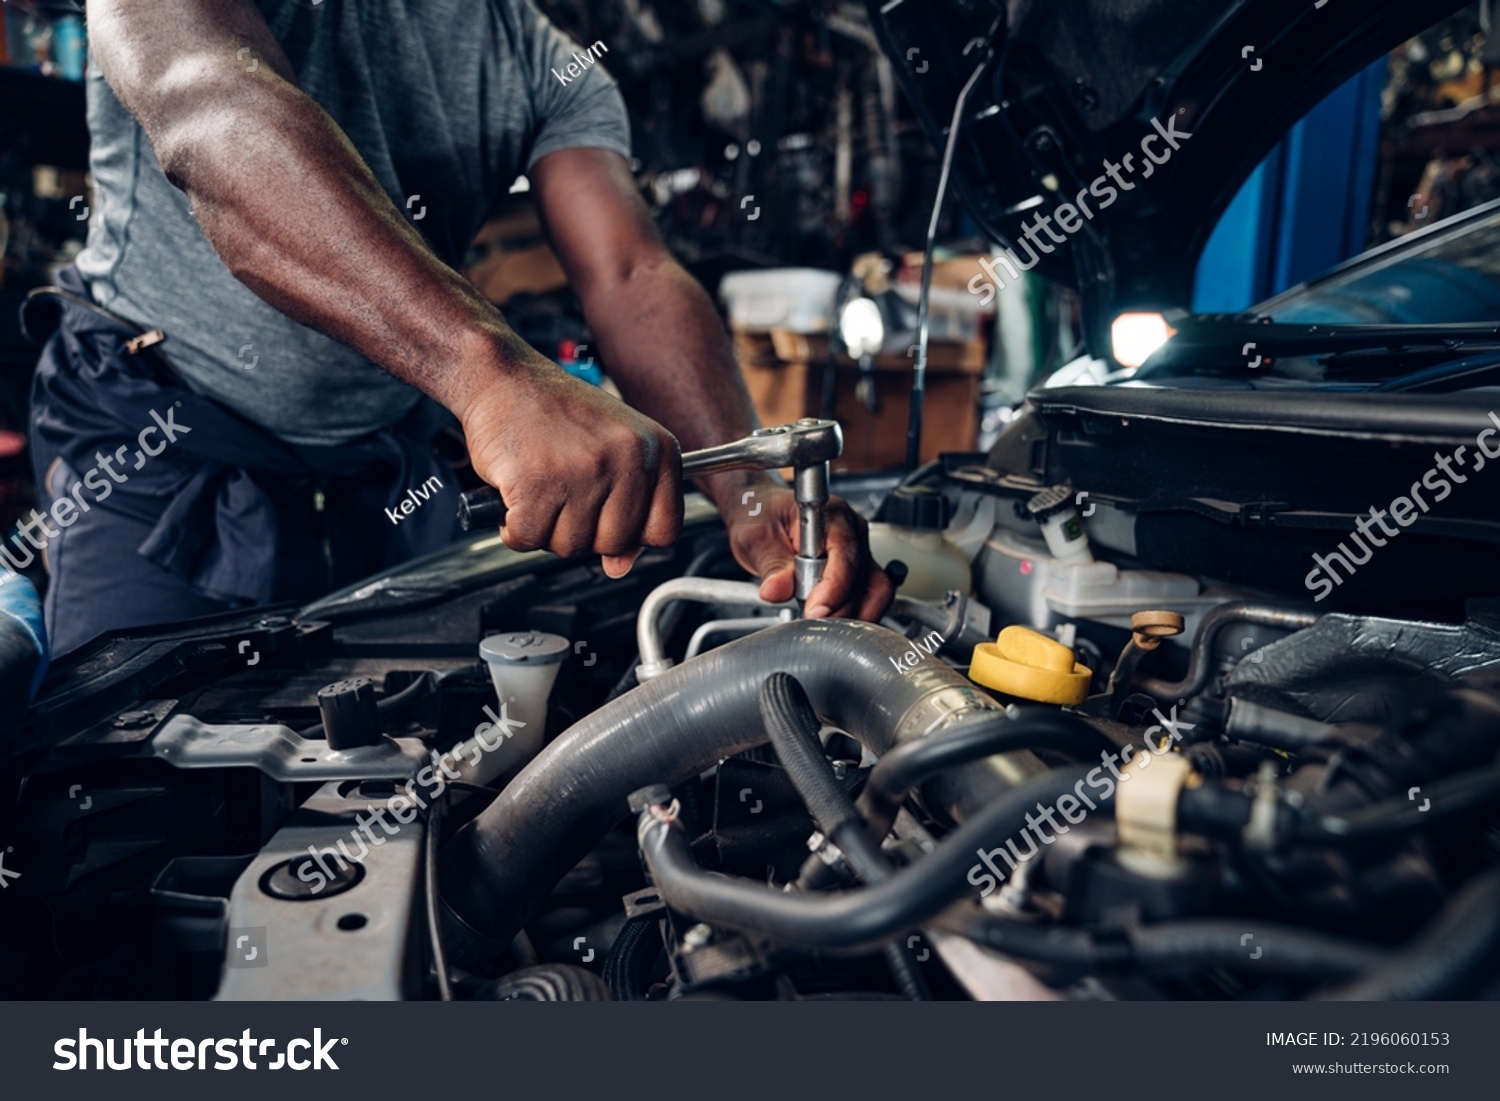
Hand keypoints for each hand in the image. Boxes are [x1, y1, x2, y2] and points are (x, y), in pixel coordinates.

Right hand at [460, 354, 681, 575]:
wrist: (503, 377)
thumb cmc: (555, 411)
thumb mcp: (612, 448)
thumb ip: (627, 505)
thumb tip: (620, 566)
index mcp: (658, 449)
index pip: (665, 530)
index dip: (633, 537)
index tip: (608, 521)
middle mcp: (629, 458)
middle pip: (615, 543)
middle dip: (583, 531)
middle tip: (563, 497)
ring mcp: (585, 471)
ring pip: (570, 546)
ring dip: (545, 528)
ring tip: (539, 488)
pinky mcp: (538, 483)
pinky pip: (529, 539)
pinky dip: (514, 528)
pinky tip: (515, 495)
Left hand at [721, 481, 893, 620]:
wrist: (759, 515)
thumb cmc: (760, 516)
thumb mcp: (756, 537)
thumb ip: (771, 565)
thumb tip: (777, 591)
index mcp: (831, 514)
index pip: (845, 555)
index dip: (833, 588)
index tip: (814, 611)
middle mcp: (852, 531)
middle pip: (865, 579)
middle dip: (840, 609)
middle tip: (810, 623)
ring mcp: (859, 551)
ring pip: (875, 592)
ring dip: (851, 617)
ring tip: (820, 627)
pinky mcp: (858, 571)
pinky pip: (869, 598)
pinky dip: (853, 616)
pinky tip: (831, 623)